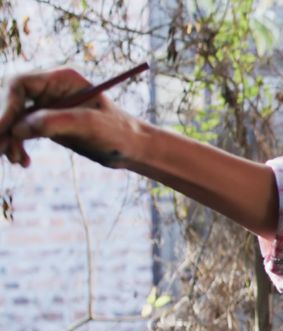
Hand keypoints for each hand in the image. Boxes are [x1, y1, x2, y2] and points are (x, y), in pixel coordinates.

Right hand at [0, 67, 147, 168]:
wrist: (132, 147)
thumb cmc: (119, 132)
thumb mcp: (91, 126)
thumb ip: (56, 122)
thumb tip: (18, 128)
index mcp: (61, 79)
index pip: (19, 85)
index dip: (5, 106)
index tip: (1, 130)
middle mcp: (48, 88)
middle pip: (8, 99)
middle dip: (3, 125)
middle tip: (1, 149)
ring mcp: (44, 105)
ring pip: (10, 119)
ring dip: (7, 139)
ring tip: (15, 160)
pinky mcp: (43, 122)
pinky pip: (17, 131)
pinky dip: (14, 146)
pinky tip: (22, 161)